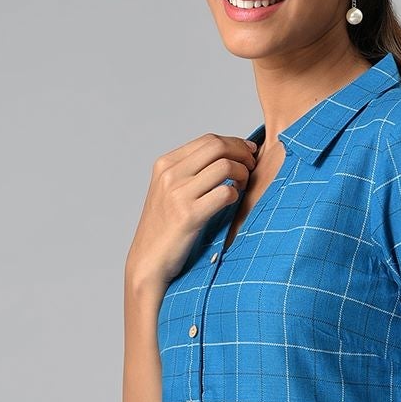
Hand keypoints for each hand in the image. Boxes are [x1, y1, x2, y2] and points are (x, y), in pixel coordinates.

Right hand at [124, 131, 258, 293]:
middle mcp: (170, 175)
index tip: (249, 152)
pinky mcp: (188, 215)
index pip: (208, 140)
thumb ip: (190, 174)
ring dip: (243, 173)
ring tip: (244, 186)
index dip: (235, 143)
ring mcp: (178, 194)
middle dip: (243, 153)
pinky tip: (235, 201)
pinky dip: (236, 195)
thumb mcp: (169, 192)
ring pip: (224, 166)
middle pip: (217, 147)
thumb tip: (225, 157)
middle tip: (252, 166)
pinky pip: (224, 193)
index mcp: (165, 165)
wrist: (148, 261)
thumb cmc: (164, 230)